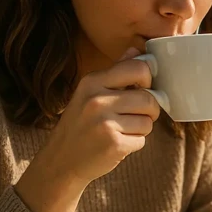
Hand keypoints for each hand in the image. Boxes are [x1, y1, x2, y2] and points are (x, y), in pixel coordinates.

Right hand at [33, 47, 160, 189]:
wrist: (60, 161)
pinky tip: (117, 144)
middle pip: (148, 98)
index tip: (143, 89)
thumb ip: (115, 72)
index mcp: (92, 82)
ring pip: (148, 121)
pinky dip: (134, 144)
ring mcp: (104, 123)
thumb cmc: (80, 124)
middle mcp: (96, 100)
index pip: (138, 68)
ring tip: (122, 130)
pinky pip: (142, 140)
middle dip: (150, 109)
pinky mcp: (113, 145)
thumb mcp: (89, 93)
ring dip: (141, 128)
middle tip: (138, 115)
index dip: (148, 80)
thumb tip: (137, 50)